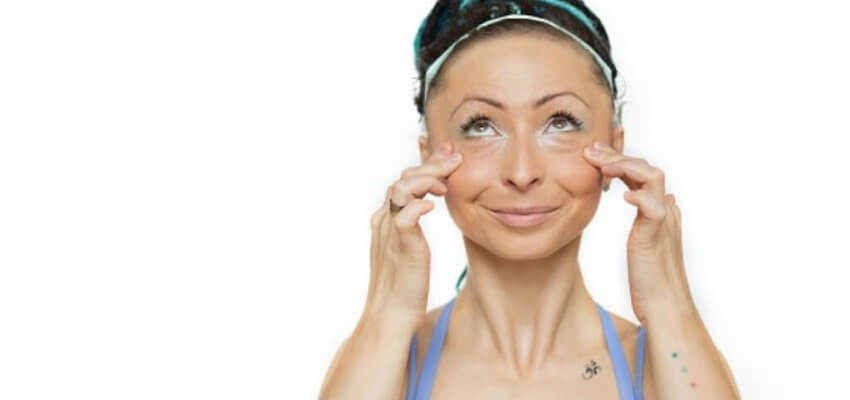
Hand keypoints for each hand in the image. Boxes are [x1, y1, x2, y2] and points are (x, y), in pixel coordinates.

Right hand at [363, 142, 462, 328]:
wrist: (390, 316)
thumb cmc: (403, 286)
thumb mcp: (407, 248)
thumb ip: (410, 226)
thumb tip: (423, 207)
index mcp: (385, 220)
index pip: (403, 180)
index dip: (426, 166)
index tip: (449, 159)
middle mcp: (384, 221)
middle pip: (402, 178)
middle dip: (430, 165)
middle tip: (455, 160)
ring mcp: (390, 233)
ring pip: (400, 189)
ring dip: (426, 179)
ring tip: (445, 184)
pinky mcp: (401, 247)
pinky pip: (404, 217)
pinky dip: (417, 206)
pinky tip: (433, 206)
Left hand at [583, 140, 696, 322]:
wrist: (666, 307)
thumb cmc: (651, 280)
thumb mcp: (645, 242)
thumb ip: (645, 220)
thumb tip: (643, 198)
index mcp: (659, 211)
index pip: (641, 173)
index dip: (619, 159)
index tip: (594, 153)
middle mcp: (664, 211)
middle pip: (646, 168)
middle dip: (618, 155)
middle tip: (591, 151)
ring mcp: (663, 222)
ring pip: (653, 178)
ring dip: (626, 166)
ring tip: (602, 165)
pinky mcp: (656, 237)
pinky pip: (653, 209)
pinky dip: (640, 198)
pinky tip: (623, 196)